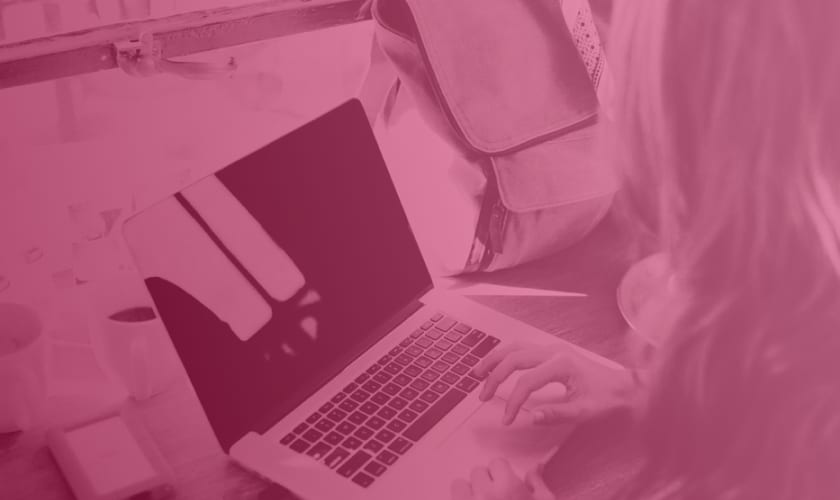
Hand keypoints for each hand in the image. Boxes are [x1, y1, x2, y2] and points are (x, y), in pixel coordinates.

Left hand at [451, 459, 553, 499]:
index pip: (497, 464)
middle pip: (478, 472)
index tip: (506, 484)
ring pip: (460, 485)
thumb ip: (538, 484)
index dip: (502, 475)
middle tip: (496, 497)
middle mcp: (486, 495)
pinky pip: (452, 498)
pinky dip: (460, 499)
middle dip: (486, 483)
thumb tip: (538, 467)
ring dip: (469, 493)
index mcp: (508, 489)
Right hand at [473, 343, 634, 424]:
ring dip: (494, 359)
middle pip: (514, 357)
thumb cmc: (607, 398)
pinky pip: (521, 347)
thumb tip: (531, 418)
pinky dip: (505, 355)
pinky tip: (496, 364)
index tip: (507, 419)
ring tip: (478, 373)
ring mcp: (552, 348)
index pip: (526, 381)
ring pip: (514, 346)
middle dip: (494, 376)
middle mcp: (554, 351)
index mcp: (562, 364)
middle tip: (482, 396)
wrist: (623, 386)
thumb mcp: (585, 411)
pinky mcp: (551, 351)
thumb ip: (557, 414)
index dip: (513, 402)